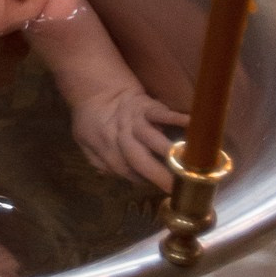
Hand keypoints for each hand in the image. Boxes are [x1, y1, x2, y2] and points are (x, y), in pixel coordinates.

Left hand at [68, 86, 184, 187]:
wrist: (97, 88)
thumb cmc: (91, 120)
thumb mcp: (84, 142)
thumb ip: (97, 161)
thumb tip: (110, 175)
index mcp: (107, 149)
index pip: (126, 171)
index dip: (142, 179)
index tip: (160, 188)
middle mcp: (121, 137)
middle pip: (139, 159)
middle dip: (158, 174)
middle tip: (176, 187)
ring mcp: (135, 121)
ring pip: (150, 138)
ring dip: (169, 150)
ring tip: (187, 163)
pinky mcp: (146, 105)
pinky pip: (161, 113)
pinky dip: (176, 117)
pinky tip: (191, 124)